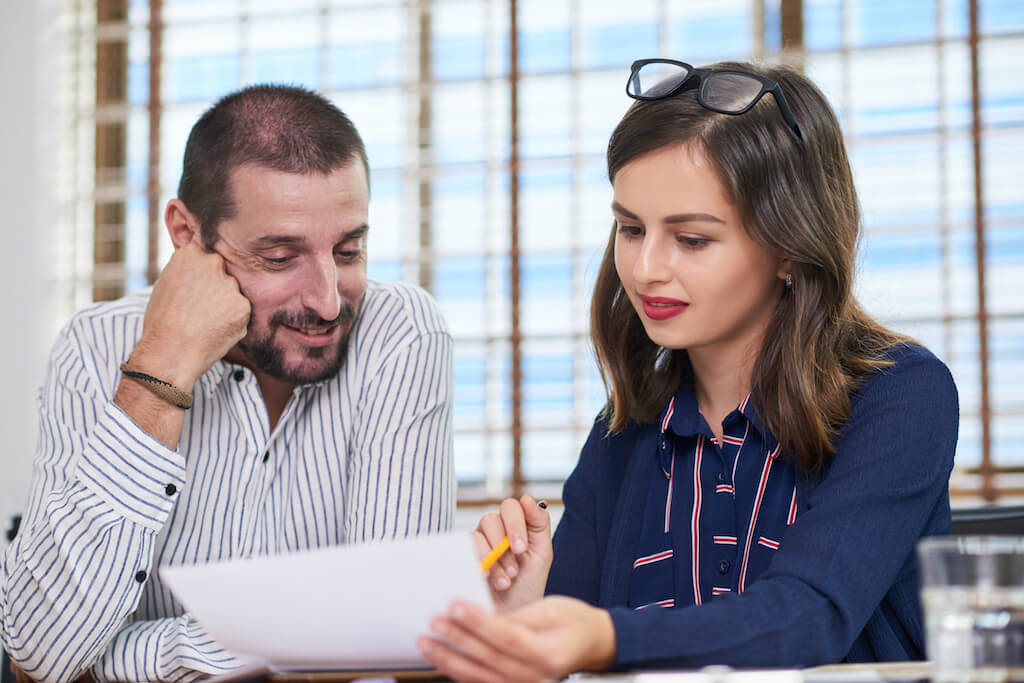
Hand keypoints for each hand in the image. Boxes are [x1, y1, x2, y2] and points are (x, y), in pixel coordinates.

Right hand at [131, 237, 250, 389]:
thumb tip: (197, 270)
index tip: (195, 290)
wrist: (170, 352)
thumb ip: (186, 272)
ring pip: (233, 293)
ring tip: (205, 323)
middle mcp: (213, 263)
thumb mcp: (165, 284)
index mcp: (191, 254)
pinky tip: (215, 331)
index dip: (202, 276)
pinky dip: (233, 322)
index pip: (206, 257)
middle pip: (223, 273)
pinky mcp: (243, 305)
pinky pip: (241, 312)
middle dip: (216, 288)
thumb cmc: (161, 321)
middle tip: (201, 309)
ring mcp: (230, 284)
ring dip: (225, 306)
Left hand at [418, 596, 616, 682]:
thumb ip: (518, 617)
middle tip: (433, 623)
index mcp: (546, 653)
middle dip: (456, 640)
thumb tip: (483, 617)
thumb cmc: (574, 622)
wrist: (592, 644)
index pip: (504, 637)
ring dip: (449, 660)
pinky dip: (460, 673)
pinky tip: (442, 660)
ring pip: (479, 677)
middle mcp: (534, 676)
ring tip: (426, 643)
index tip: (454, 607)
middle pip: (487, 659)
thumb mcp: (551, 609)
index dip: (477, 623)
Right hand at [474, 495, 551, 612]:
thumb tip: (527, 498)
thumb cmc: (527, 586)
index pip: (511, 507)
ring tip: (505, 581)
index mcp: (516, 526)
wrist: (511, 617)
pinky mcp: (463, 558)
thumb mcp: (541, 556)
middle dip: (504, 543)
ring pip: (478, 534)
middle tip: (514, 570)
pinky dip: (479, 563)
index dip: (515, 524)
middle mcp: (494, 531)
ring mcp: (477, 544)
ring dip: (494, 558)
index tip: (522, 549)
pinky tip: (487, 579)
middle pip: (491, 518)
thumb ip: (539, 525)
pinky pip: (465, 549)